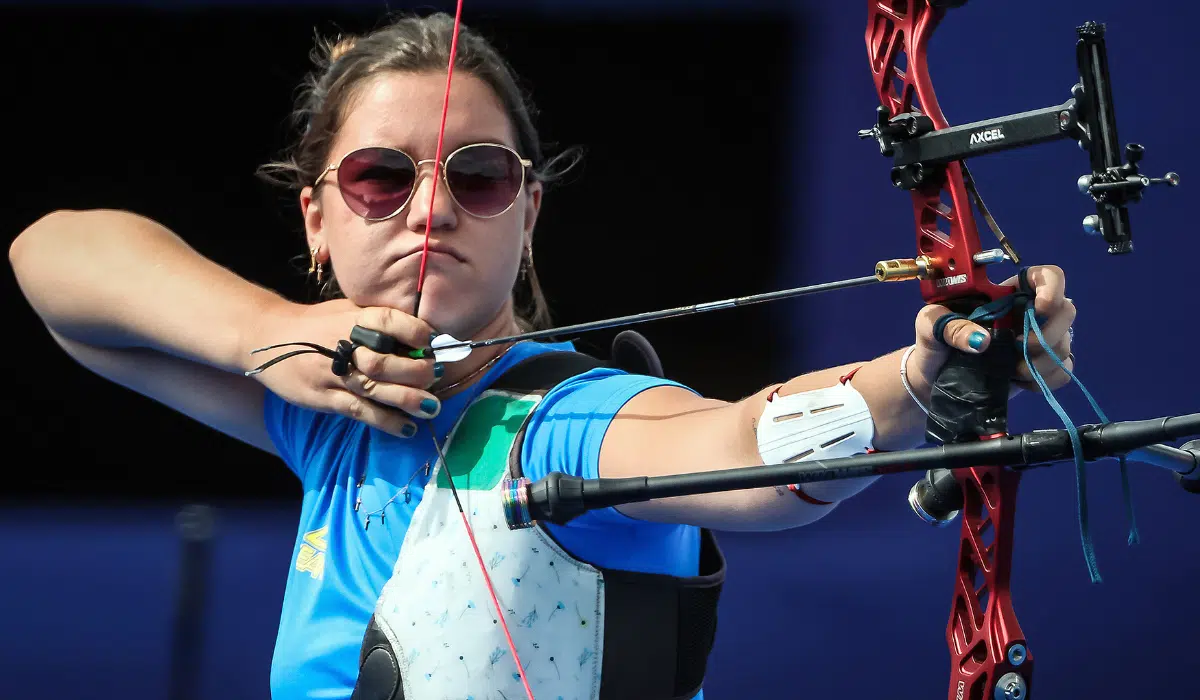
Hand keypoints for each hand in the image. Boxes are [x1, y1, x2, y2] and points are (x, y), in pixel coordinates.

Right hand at [248, 299, 442, 437]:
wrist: (266, 338)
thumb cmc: (316, 325)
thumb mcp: (345, 311)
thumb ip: (377, 321)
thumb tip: (424, 337)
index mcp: (352, 318)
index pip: (389, 321)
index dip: (416, 332)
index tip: (431, 342)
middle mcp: (343, 345)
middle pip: (387, 361)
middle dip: (419, 371)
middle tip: (436, 376)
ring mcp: (332, 373)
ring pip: (376, 389)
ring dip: (409, 400)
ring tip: (431, 407)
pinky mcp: (323, 397)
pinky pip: (360, 411)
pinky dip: (386, 422)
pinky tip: (407, 429)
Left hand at [910, 264, 1076, 394]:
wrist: (933, 379)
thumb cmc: (933, 343)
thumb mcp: (930, 325)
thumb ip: (949, 325)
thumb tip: (982, 340)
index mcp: (1006, 295)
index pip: (1046, 276)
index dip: (1052, 287)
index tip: (1039, 308)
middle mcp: (1028, 314)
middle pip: (1066, 310)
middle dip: (1048, 332)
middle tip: (1019, 347)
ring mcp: (1037, 342)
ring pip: (1065, 343)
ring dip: (1043, 360)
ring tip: (1012, 370)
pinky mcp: (1039, 369)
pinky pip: (1064, 370)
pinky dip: (1047, 378)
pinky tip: (1020, 381)